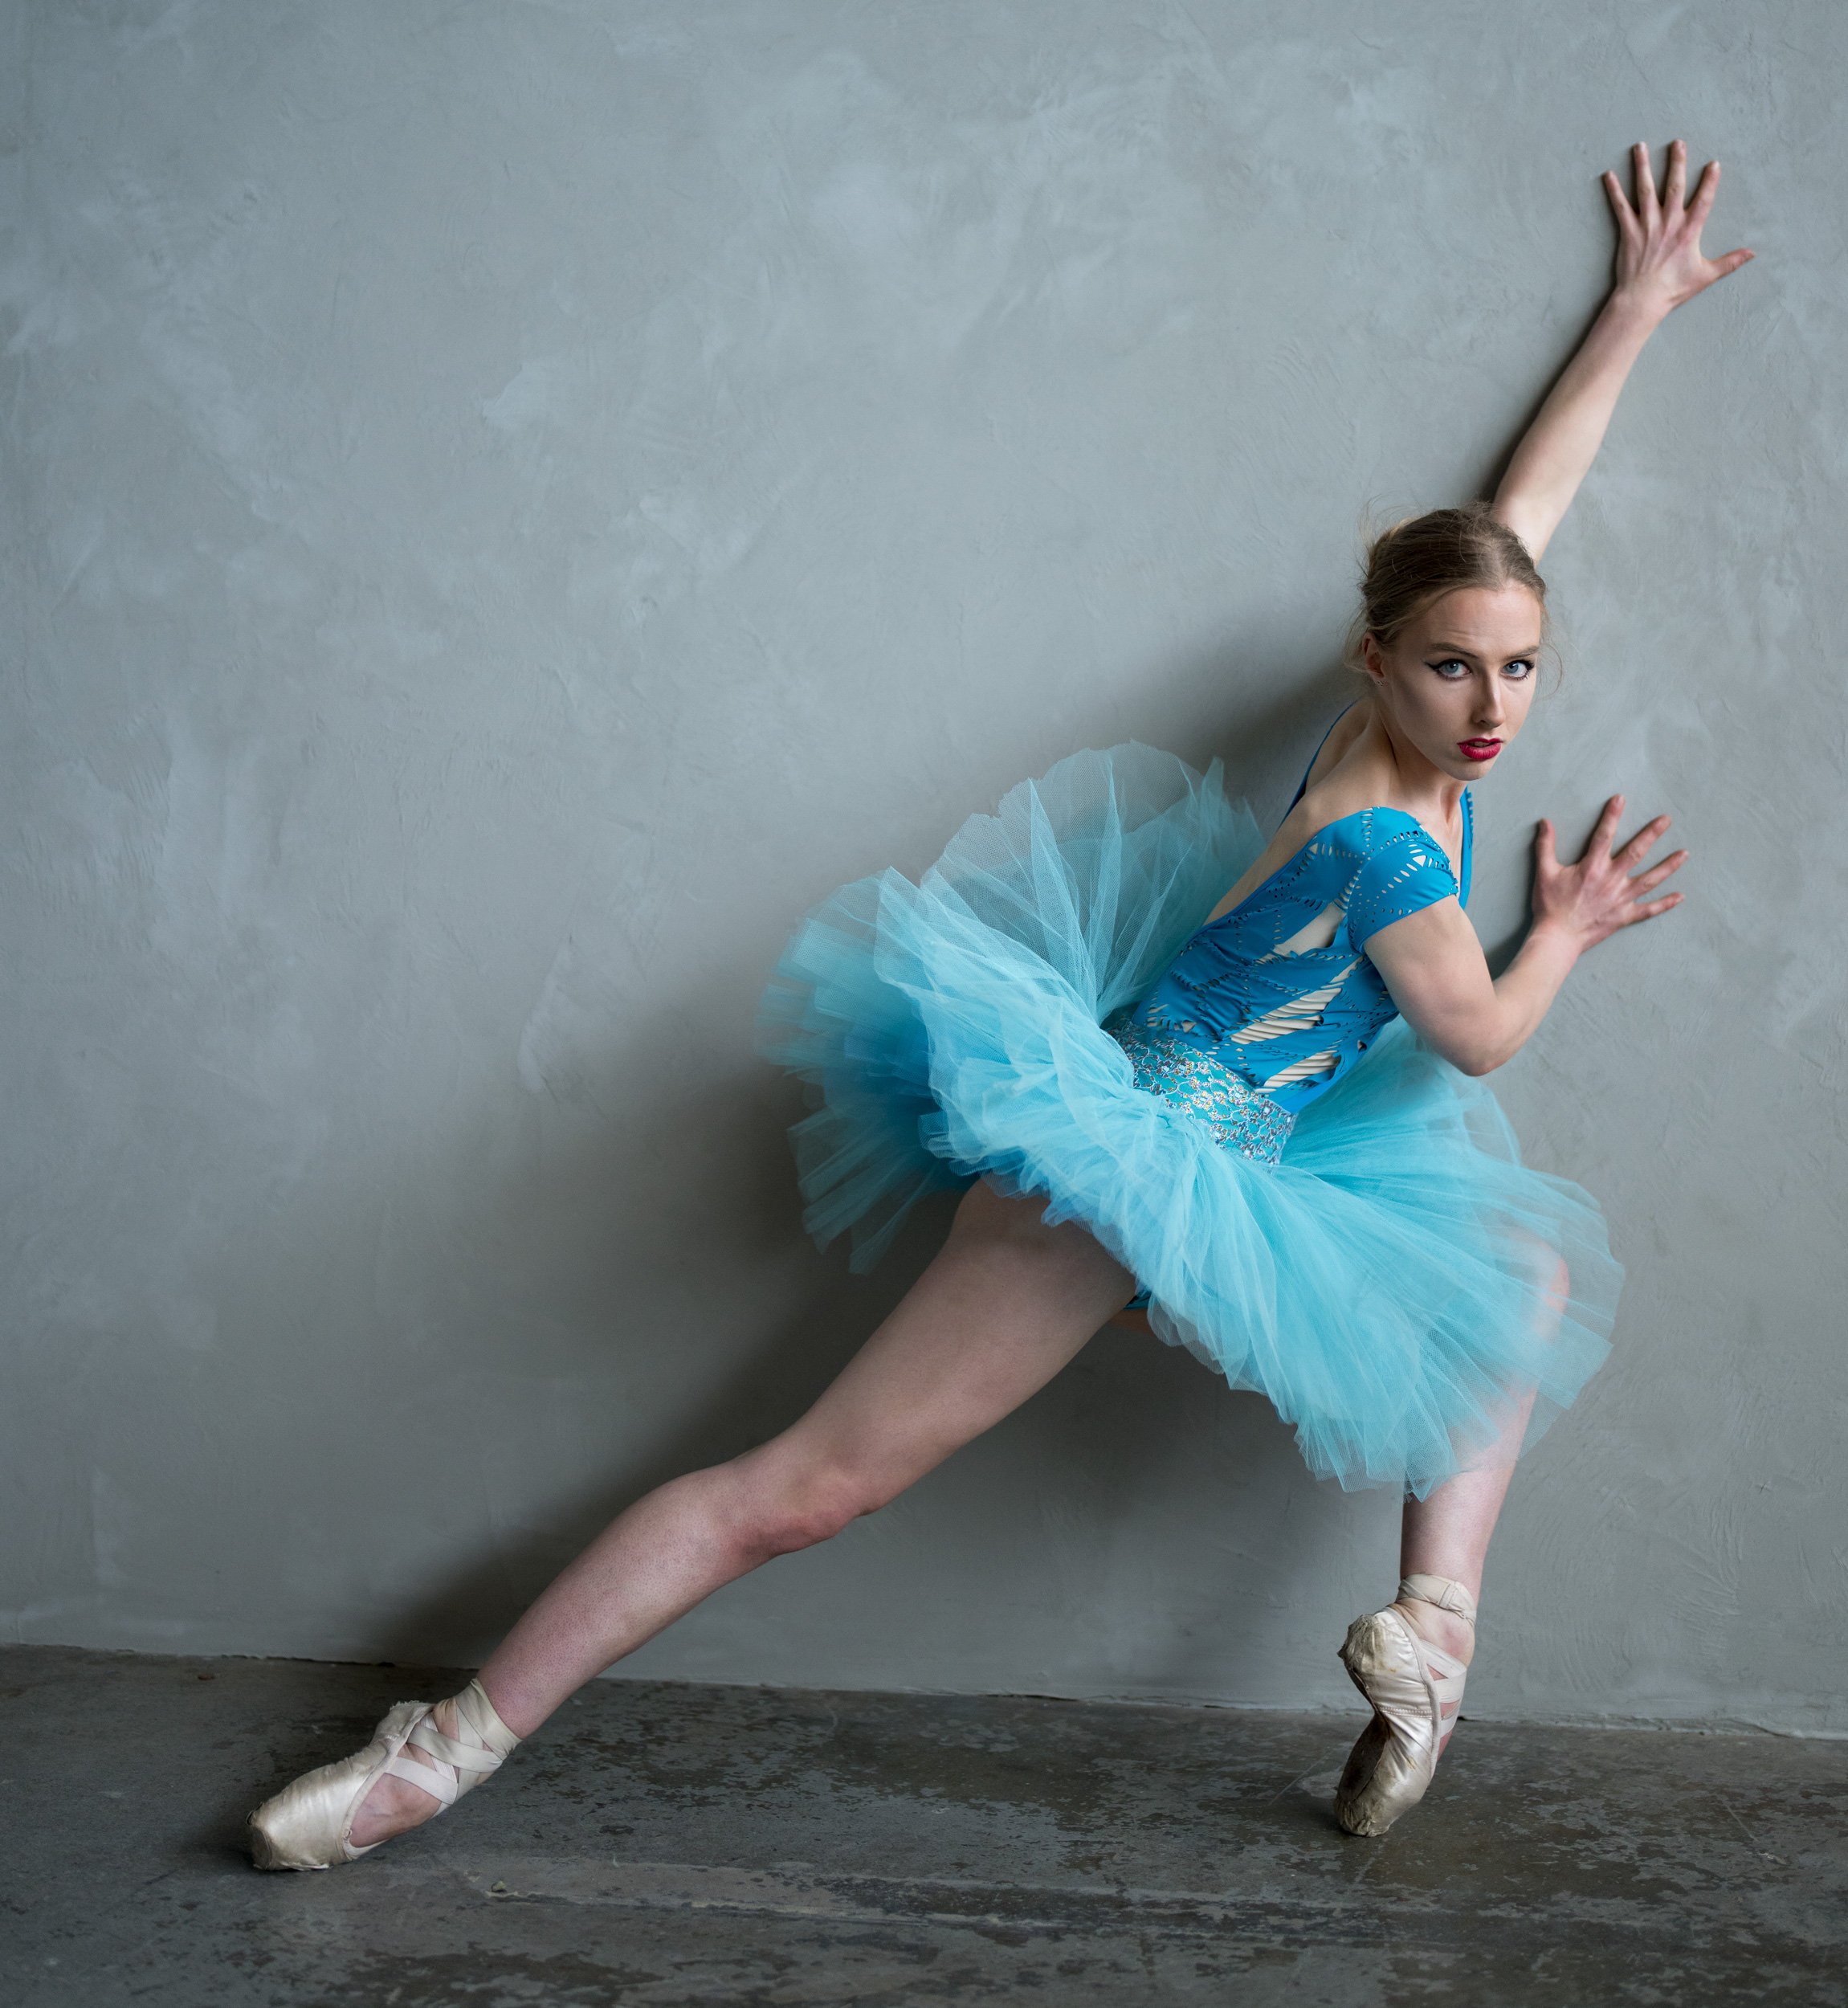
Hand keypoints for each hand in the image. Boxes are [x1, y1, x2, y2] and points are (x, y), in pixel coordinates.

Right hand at [1532, 796, 1687, 953]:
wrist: (1558, 937)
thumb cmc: (1550, 905)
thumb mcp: (1544, 873)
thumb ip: (1545, 846)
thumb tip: (1545, 822)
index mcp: (1592, 867)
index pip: (1604, 835)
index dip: (1612, 815)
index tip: (1621, 799)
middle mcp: (1611, 880)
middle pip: (1636, 852)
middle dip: (1652, 834)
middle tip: (1667, 820)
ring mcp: (1621, 899)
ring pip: (1651, 879)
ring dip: (1669, 866)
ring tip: (1684, 853)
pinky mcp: (1625, 916)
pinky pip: (1649, 910)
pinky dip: (1665, 904)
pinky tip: (1680, 896)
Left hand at [1604, 140, 1752, 314]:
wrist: (1643, 300)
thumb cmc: (1673, 290)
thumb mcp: (1706, 275)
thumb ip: (1730, 261)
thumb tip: (1753, 254)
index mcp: (1689, 231)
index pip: (1703, 199)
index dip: (1710, 181)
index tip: (1713, 163)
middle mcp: (1669, 222)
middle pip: (1674, 185)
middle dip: (1676, 162)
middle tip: (1677, 143)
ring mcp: (1647, 225)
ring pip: (1645, 189)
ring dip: (1642, 166)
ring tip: (1639, 146)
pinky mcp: (1628, 232)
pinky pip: (1620, 207)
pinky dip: (1614, 191)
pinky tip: (1608, 175)